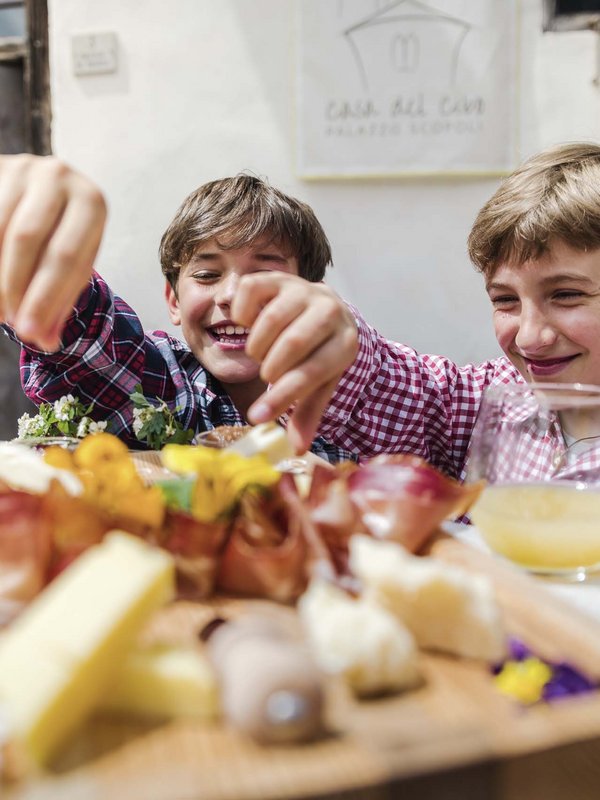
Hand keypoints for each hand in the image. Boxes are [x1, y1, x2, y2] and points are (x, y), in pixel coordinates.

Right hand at [0, 154, 106, 350]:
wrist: (43, 190)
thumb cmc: (63, 236)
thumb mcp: (72, 264)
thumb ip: (61, 301)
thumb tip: (46, 342)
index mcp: (92, 202)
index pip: (66, 256)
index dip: (46, 298)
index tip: (30, 334)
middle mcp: (59, 175)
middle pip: (27, 239)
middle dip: (15, 287)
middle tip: (11, 324)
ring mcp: (21, 167)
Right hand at [231, 272, 358, 452]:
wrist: (322, 309)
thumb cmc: (318, 355)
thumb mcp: (318, 384)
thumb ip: (306, 413)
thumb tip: (296, 449)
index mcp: (345, 343)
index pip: (312, 372)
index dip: (282, 397)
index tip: (256, 417)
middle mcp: (330, 310)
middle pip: (293, 343)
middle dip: (271, 368)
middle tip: (267, 374)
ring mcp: (303, 289)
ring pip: (269, 320)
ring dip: (256, 347)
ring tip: (262, 355)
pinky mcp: (278, 276)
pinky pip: (249, 293)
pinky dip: (241, 315)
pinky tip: (249, 325)